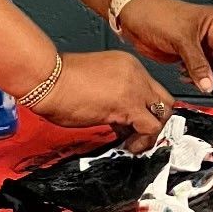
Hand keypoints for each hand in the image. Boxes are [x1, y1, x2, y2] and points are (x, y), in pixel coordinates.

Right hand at [29, 51, 174, 143]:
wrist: (48, 79)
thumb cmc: (59, 82)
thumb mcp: (95, 83)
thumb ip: (113, 97)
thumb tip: (120, 119)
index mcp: (128, 66)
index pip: (151, 90)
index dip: (146, 111)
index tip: (132, 125)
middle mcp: (136, 74)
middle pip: (164, 100)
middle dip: (156, 121)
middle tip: (138, 135)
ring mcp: (134, 88)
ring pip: (163, 114)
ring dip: (151, 134)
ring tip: (132, 143)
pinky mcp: (128, 105)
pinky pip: (150, 127)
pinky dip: (143, 140)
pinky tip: (128, 145)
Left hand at [117, 0, 212, 95]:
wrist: (134, 15)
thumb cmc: (154, 14)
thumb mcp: (179, 39)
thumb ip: (197, 64)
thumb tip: (209, 85)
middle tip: (208, 87)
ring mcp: (203, 44)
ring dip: (209, 79)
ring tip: (193, 80)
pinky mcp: (192, 54)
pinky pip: (205, 71)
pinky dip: (199, 78)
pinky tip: (186, 77)